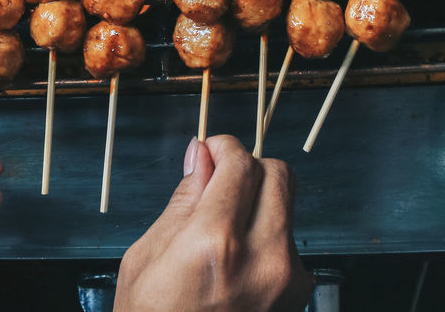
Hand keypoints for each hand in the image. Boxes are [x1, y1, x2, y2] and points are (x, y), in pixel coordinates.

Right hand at [115, 135, 310, 311]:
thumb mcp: (146, 259)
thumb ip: (184, 200)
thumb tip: (201, 155)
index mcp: (216, 243)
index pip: (241, 163)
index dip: (224, 148)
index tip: (211, 151)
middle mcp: (262, 259)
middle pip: (279, 175)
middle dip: (250, 168)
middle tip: (221, 182)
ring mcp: (287, 282)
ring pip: (288, 208)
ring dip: (260, 202)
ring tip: (225, 229)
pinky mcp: (297, 298)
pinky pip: (290, 244)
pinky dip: (268, 237)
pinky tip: (238, 261)